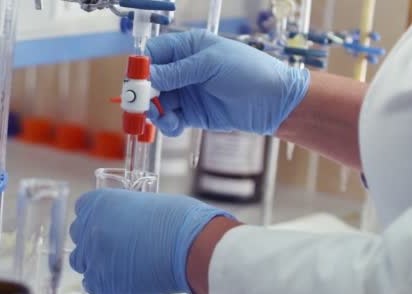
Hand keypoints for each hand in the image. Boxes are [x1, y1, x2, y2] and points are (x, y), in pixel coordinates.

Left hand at [69, 189, 233, 293]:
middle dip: (94, 238)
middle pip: (79, 234)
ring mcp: (93, 255)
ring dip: (95, 260)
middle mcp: (91, 226)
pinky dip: (103, 281)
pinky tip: (122, 277)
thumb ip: (125, 211)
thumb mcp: (146, 203)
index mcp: (100, 202)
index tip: (109, 223)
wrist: (192, 246)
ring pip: (80, 260)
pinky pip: (90, 283)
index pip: (82, 208)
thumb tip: (125, 222)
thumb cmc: (180, 220)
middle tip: (117, 244)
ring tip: (119, 263)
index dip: (96, 217)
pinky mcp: (101, 281)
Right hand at [146, 29, 309, 136]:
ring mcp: (187, 92)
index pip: (154, 53)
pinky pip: (170, 119)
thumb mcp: (211, 65)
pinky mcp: (192, 114)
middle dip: (144, 94)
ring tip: (164, 118)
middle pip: (151, 81)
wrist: (274, 102)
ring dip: (155, 112)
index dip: (142, 66)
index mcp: (188, 48)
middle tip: (141, 106)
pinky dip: (167, 125)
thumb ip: (178, 72)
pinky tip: (174, 126)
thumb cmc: (249, 72)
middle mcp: (183, 70)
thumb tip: (148, 78)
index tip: (137, 81)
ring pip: (158, 103)